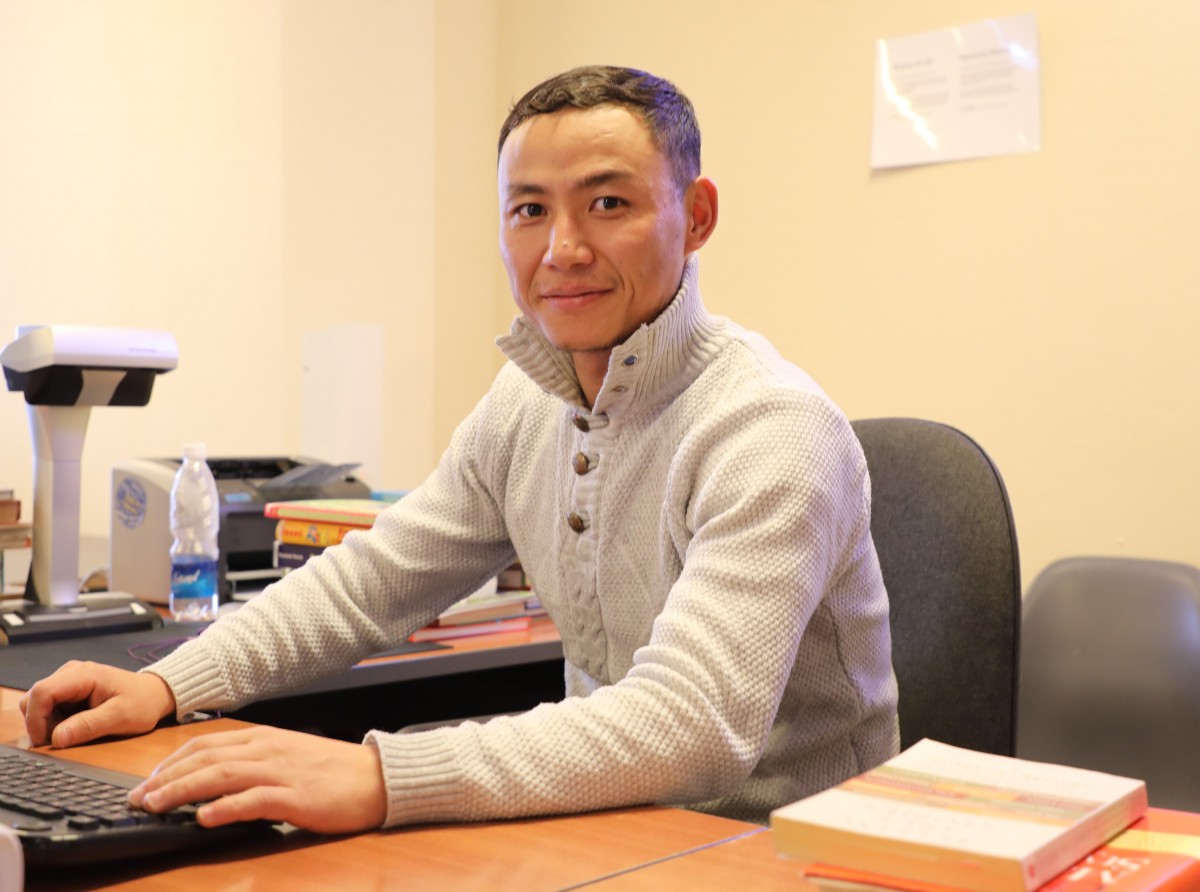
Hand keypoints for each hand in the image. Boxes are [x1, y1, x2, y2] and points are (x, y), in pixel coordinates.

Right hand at [19, 661, 176, 747]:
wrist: (155, 694)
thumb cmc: (142, 703)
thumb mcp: (121, 717)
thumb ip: (89, 726)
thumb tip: (57, 738)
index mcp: (83, 674)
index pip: (41, 692)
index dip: (35, 719)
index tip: (43, 742)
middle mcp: (71, 672)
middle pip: (34, 697)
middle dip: (40, 722)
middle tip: (64, 737)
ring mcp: (69, 679)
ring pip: (38, 703)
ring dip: (48, 722)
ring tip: (76, 730)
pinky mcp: (69, 689)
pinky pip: (49, 706)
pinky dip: (55, 720)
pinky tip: (77, 724)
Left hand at [128, 726, 387, 834]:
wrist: (376, 777)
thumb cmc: (333, 772)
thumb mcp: (288, 758)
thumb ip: (254, 765)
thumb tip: (214, 782)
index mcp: (264, 739)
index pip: (205, 744)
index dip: (171, 762)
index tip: (147, 781)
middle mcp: (267, 750)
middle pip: (205, 758)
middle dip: (166, 778)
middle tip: (137, 798)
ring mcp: (281, 772)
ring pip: (221, 775)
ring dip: (183, 791)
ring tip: (156, 805)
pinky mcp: (296, 796)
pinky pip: (254, 800)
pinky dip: (225, 807)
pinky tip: (204, 818)